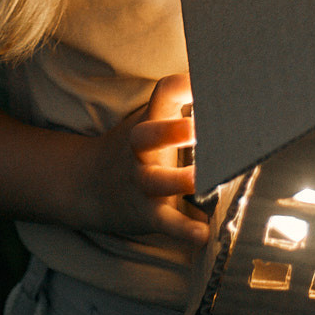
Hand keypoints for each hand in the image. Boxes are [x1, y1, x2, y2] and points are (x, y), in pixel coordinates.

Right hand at [76, 73, 207, 245]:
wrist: (85, 185)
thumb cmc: (135, 146)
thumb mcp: (150, 119)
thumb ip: (181, 103)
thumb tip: (229, 81)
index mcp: (149, 120)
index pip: (164, 92)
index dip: (185, 84)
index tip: (210, 81)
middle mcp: (141, 149)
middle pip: (148, 134)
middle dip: (171, 130)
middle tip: (196, 128)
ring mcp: (141, 181)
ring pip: (156, 181)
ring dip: (179, 180)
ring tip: (202, 180)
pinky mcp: (146, 213)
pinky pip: (164, 222)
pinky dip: (183, 230)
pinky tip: (203, 234)